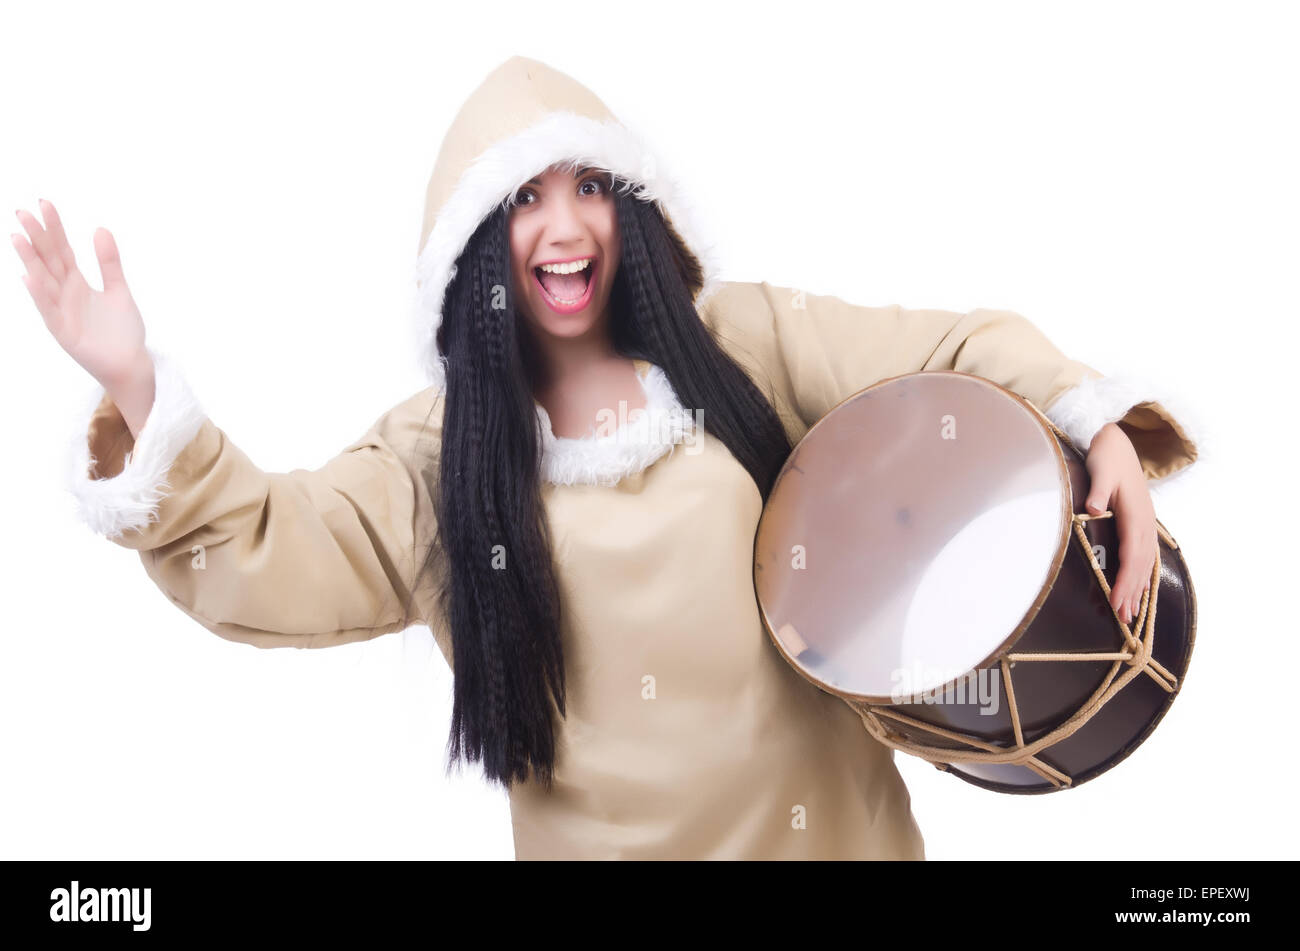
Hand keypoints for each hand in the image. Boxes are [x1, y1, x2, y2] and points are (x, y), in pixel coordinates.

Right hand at [12, 199, 149, 390]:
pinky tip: (30, 276)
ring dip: (30, 260)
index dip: (53, 228)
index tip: (44, 203)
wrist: (131, 363)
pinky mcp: (63, 332)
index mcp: (77, 283)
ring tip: (18, 238)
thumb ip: (109, 262)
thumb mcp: (118, 289)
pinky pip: (49, 310)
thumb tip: (100, 228)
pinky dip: (40, 294)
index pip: (61, 250)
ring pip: (43, 281)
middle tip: (22, 211)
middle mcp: (65, 294)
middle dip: (36, 237)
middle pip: (48, 260)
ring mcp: (61, 312)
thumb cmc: (122, 330)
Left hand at [1084, 422, 1156, 625]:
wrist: (1118, 443)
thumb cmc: (1107, 457)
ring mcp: (1145, 524)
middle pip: (1139, 564)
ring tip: (1131, 614)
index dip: (1126, 580)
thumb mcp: (1101, 471)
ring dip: (1138, 588)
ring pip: (1144, 563)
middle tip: (1124, 620)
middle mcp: (1145, 523)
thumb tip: (1093, 508)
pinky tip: (1138, 590)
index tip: (1119, 601)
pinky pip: (1143, 555)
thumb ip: (1098, 490)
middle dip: (1132, 593)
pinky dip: (1141, 575)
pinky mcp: (1140, 523)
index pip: (1131, 555)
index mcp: (1135, 515)